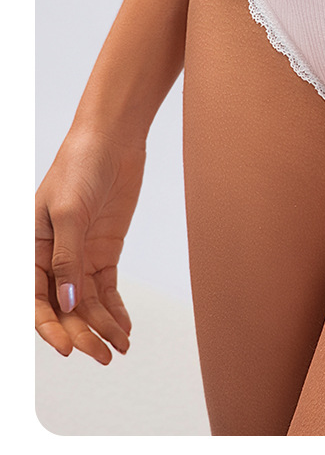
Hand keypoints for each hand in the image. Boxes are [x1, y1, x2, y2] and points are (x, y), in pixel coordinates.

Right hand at [35, 127, 145, 363]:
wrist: (112, 139)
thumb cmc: (79, 166)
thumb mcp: (68, 211)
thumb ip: (68, 259)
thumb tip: (66, 304)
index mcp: (30, 248)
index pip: (35, 298)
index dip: (48, 326)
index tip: (66, 349)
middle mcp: (52, 257)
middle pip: (62, 307)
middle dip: (81, 334)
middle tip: (101, 356)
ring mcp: (79, 254)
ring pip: (85, 303)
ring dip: (101, 327)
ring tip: (119, 348)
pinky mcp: (104, 250)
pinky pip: (106, 289)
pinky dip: (115, 309)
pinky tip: (124, 328)